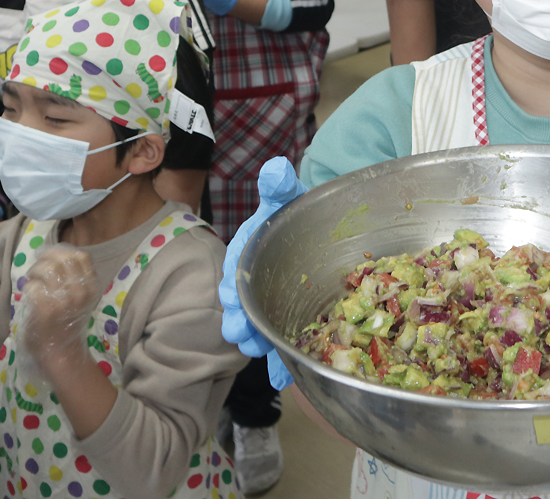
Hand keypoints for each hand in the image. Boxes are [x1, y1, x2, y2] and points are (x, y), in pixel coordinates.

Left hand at [21, 246, 97, 364]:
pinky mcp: (47, 310)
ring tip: (32, 279)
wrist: (60, 353)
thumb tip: (54, 256)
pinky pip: (34, 286)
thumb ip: (74, 279)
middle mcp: (81, 292)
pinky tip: (29, 294)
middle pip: (64, 258)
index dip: (63, 251)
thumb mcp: (80, 299)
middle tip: (37, 268)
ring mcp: (64, 301)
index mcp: (91, 287)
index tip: (51, 258)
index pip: (81, 256)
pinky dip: (28, 287)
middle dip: (45, 258)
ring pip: (48, 269)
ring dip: (35, 271)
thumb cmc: (66, 324)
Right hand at [220, 157, 306, 389]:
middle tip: (242, 335)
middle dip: (241, 323)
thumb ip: (279, 187)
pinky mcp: (290, 323)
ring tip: (261, 353)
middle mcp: (254, 285)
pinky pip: (283, 346)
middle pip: (243, 308)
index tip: (230, 296)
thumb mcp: (287, 198)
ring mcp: (272, 306)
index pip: (234, 272)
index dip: (232, 286)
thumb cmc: (295, 215)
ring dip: (260, 344)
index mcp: (247, 256)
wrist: (319, 229)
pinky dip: (283, 365)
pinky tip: (286, 380)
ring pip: (261, 330)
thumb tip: (275, 168)